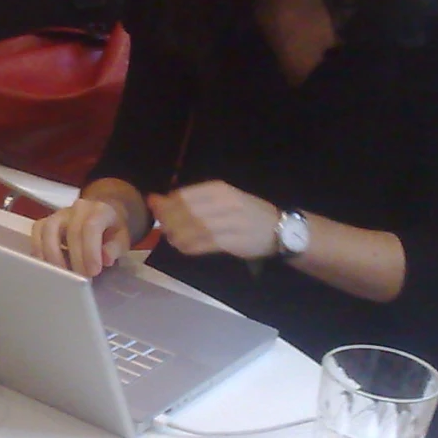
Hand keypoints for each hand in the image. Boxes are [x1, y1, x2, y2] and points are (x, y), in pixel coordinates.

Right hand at [31, 197, 132, 276]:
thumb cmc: (111, 229)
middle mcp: (78, 208)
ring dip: (52, 255)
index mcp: (99, 210)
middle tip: (81, 278)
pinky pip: (37, 232)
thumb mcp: (122, 238)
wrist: (101, 215)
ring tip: (62, 274)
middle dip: (74, 258)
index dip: (90, 250)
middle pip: (70, 231)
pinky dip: (39, 250)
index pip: (91, 227)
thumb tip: (105, 259)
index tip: (93, 272)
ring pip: (48, 229)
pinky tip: (47, 265)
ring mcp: (59, 214)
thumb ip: (115, 248)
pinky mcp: (46, 221)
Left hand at [151, 181, 278, 259]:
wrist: (281, 228)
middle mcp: (225, 203)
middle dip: (168, 222)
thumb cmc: (247, 212)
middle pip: (186, 212)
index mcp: (219, 189)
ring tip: (172, 239)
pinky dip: (189, 247)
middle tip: (163, 229)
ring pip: (193, 229)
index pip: (183, 196)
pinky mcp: (233, 242)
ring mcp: (230, 222)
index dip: (165, 206)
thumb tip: (156, 200)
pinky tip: (183, 248)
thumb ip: (191, 199)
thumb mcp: (222, 198)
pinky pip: (204, 245)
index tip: (157, 213)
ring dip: (176, 236)